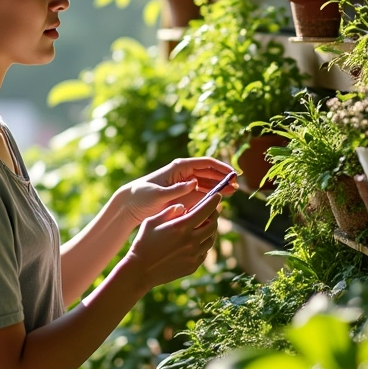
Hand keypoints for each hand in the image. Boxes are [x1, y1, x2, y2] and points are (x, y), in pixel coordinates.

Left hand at [119, 157, 237, 223]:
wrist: (130, 205)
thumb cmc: (142, 196)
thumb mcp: (158, 194)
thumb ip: (177, 189)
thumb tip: (194, 183)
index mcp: (180, 167)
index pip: (206, 163)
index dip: (221, 167)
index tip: (233, 174)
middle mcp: (184, 173)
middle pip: (210, 172)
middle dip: (224, 177)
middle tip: (237, 186)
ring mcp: (185, 183)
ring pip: (208, 182)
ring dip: (220, 186)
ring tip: (233, 192)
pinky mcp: (184, 193)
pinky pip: (202, 191)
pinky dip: (212, 194)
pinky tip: (221, 199)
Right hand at [126, 191, 221, 289]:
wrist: (141, 270)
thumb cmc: (144, 242)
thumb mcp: (152, 221)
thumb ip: (169, 211)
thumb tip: (183, 207)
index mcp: (181, 227)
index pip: (205, 210)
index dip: (213, 201)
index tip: (217, 196)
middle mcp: (191, 241)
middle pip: (213, 225)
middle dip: (214, 215)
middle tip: (212, 210)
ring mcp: (193, 255)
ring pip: (211, 239)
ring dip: (210, 230)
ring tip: (204, 225)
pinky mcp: (193, 266)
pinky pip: (205, 252)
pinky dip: (204, 243)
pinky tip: (196, 240)